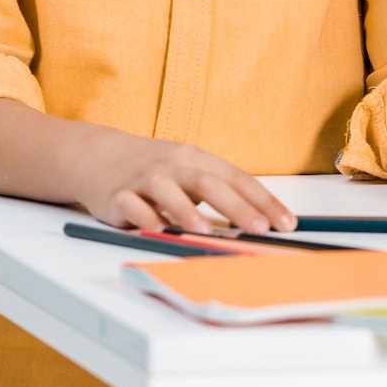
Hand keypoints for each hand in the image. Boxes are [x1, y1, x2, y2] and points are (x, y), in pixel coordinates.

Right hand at [72, 126, 295, 233]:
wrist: (101, 155)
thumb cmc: (157, 169)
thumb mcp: (190, 172)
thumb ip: (218, 194)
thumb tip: (258, 222)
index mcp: (199, 160)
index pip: (239, 180)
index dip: (264, 201)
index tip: (286, 222)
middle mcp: (175, 166)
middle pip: (209, 183)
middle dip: (237, 207)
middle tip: (258, 229)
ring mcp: (146, 178)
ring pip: (169, 191)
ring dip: (187, 211)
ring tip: (207, 231)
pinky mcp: (118, 195)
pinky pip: (132, 205)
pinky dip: (144, 216)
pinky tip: (156, 229)